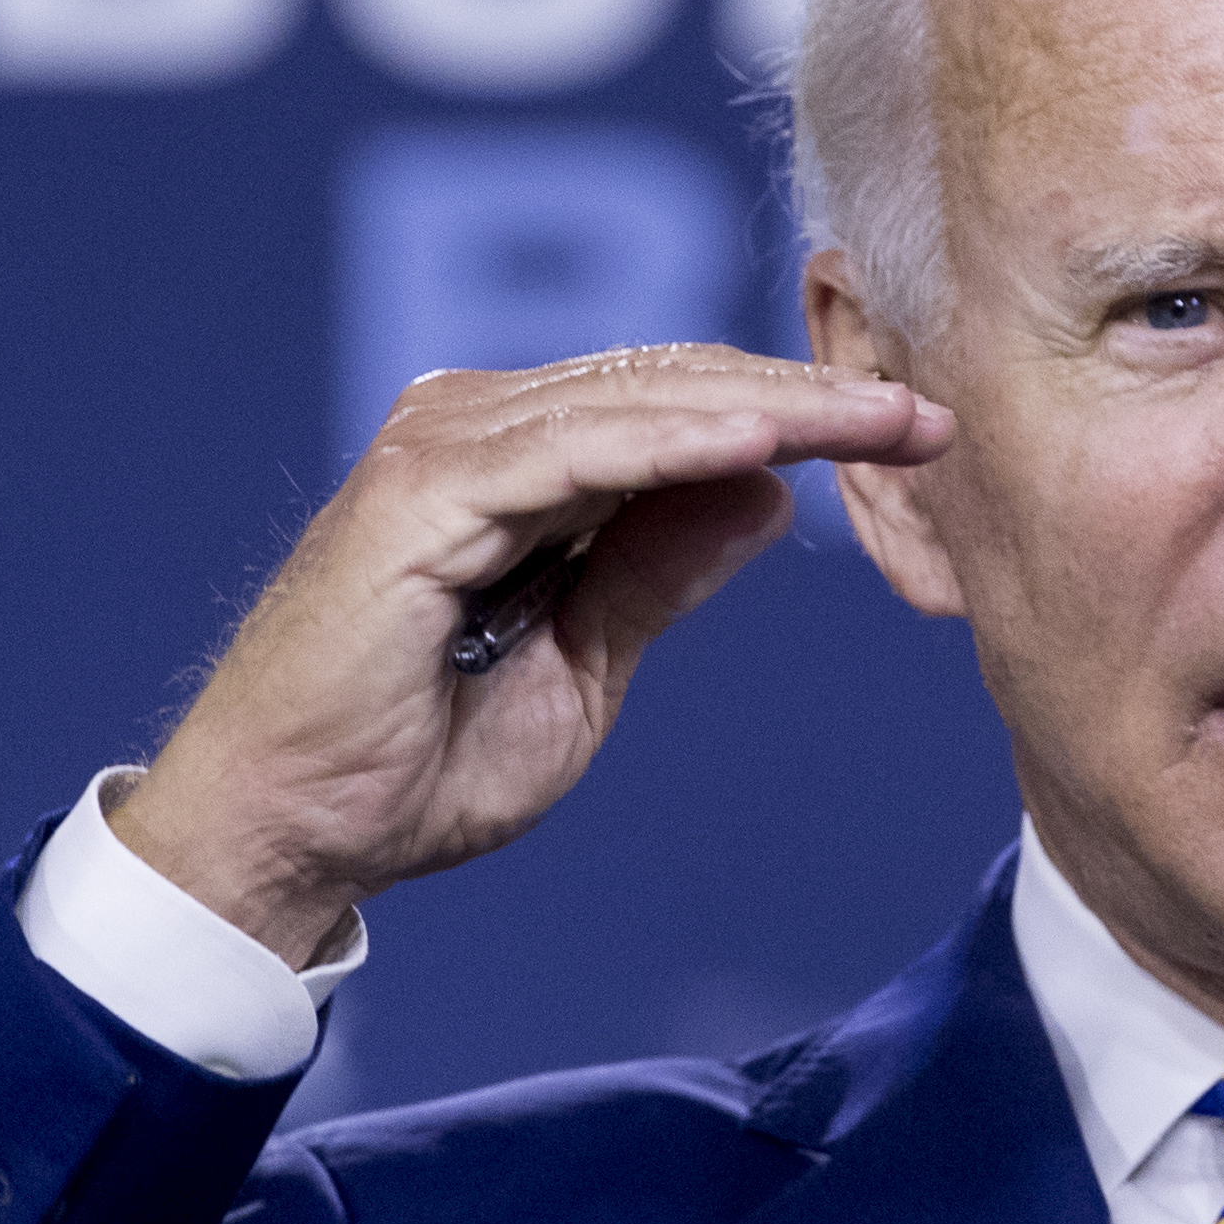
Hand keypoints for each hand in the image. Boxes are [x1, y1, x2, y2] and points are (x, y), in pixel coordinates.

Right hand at [109, 345, 952, 966]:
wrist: (295, 837)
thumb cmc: (416, 763)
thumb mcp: (585, 661)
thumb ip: (658, 569)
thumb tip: (768, 494)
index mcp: (516, 463)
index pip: (680, 409)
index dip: (801, 415)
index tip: (918, 434)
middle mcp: (476, 430)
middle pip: (674, 385)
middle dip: (810, 400)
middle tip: (929, 415)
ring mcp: (444, 447)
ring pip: (642, 401)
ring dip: (772, 409)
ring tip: (882, 422)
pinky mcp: (421, 490)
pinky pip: (581, 450)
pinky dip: (680, 443)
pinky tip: (770, 446)